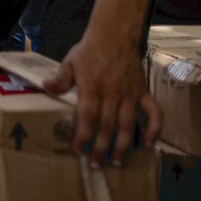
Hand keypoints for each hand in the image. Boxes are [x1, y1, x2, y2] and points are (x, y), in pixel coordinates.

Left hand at [43, 34, 162, 167]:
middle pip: (107, 126)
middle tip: (96, 165)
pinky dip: (154, 128)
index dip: (83, 135)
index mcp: (92, 88)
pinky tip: (149, 143)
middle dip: (101, 148)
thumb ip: (60, 79)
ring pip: (128, 124)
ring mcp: (130, 94)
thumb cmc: (89, 51)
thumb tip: (46, 87)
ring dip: (123, 145)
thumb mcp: (69, 62)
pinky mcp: (143, 91)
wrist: (114, 34)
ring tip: (118, 162)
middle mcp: (112, 93)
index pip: (87, 117)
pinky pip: (154, 112)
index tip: (78, 150)